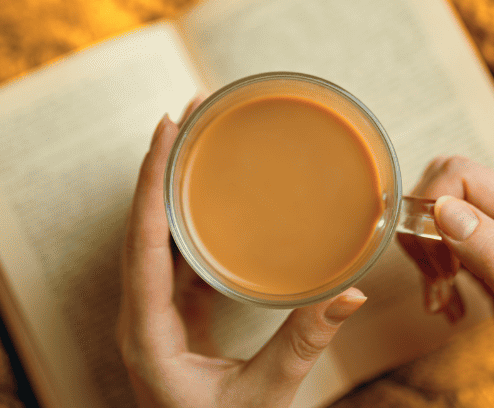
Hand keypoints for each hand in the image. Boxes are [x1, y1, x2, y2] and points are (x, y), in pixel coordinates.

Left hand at [117, 112, 366, 407]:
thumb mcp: (265, 396)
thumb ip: (304, 345)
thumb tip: (352, 292)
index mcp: (149, 334)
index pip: (143, 244)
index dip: (151, 183)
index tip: (166, 130)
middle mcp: (141, 317)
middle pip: (142, 226)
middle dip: (160, 166)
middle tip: (188, 113)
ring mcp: (153, 314)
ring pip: (154, 236)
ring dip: (171, 186)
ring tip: (195, 136)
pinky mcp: (171, 317)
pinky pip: (172, 255)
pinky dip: (186, 217)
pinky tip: (205, 193)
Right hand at [406, 156, 493, 407]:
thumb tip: (443, 208)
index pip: (462, 175)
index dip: (431, 206)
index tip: (433, 260)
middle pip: (446, 193)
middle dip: (424, 232)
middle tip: (437, 281)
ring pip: (441, 224)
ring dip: (427, 259)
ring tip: (442, 301)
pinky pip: (448, 255)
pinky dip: (435, 279)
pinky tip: (448, 310)